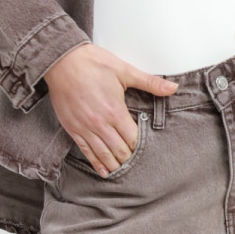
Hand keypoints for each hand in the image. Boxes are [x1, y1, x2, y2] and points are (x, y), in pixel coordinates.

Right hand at [44, 44, 177, 174]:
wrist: (62, 61)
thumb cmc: (92, 63)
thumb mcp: (124, 70)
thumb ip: (150, 82)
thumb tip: (173, 87)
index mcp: (115, 111)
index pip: (133, 139)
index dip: (142, 148)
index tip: (148, 151)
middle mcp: (100, 124)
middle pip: (120, 151)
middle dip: (130, 159)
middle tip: (139, 164)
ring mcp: (85, 128)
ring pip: (104, 155)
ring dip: (115, 165)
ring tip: (124, 172)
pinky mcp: (73, 129)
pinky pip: (86, 151)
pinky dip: (96, 163)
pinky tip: (104, 171)